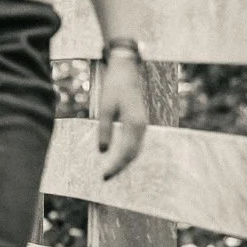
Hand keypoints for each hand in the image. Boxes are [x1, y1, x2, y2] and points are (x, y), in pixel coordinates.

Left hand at [97, 54, 148, 179]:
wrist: (125, 69)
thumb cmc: (113, 87)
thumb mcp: (104, 108)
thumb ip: (105, 130)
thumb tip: (104, 151)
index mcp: (134, 124)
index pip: (127, 153)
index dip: (116, 167)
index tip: (104, 176)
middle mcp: (142, 126)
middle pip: (133, 154)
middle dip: (120, 167)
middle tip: (105, 178)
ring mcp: (142, 124)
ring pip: (135, 149)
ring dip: (124, 161)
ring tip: (110, 171)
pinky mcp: (139, 121)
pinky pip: (134, 142)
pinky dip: (126, 152)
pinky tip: (116, 156)